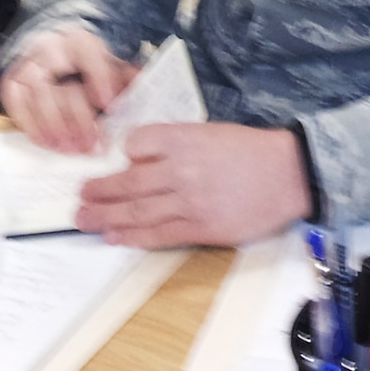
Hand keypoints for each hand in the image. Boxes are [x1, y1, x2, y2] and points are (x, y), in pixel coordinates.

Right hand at [0, 28, 139, 153]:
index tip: (111, 105)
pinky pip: (17, 106)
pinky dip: (32, 127)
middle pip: (62, 83)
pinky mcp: (11, 82)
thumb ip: (126, 76)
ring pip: (38, 97)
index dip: (100, 79)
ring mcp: (27, 65)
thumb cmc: (86, 63)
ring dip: (56, 128)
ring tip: (72, 149)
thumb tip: (142, 89)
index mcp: (79, 40)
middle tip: (92, 144)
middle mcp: (49, 48)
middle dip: (79, 118)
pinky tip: (48, 143)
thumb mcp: (109, 62)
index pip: (88, 55)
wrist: (51, 51)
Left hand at [77, 123, 309, 248]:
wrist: (289, 174)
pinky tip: (115, 238)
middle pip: (129, 182)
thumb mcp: (213, 132)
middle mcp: (181, 169)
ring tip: (84, 220)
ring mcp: (189, 201)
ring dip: (106, 217)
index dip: (125, 153)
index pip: (138, 143)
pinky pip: (159, 234)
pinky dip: (133, 237)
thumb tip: (144, 158)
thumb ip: (179, 143)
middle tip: (80, 197)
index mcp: (185, 138)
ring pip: (137, 211)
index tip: (119, 161)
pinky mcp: (201, 227)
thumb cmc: (253, 150)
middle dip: (100, 192)